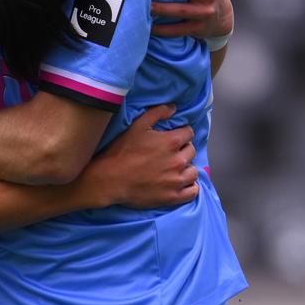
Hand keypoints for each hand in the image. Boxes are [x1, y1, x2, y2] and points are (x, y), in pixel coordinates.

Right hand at [81, 105, 198, 209]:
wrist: (110, 179)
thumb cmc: (121, 151)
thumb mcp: (137, 125)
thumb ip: (157, 113)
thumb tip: (174, 108)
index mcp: (172, 141)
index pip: (189, 133)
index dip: (181, 133)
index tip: (173, 137)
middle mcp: (178, 160)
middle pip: (191, 151)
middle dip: (183, 149)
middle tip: (170, 153)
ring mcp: (177, 180)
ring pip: (193, 171)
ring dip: (187, 168)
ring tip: (175, 169)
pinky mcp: (173, 197)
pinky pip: (193, 191)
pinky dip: (190, 187)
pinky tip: (181, 183)